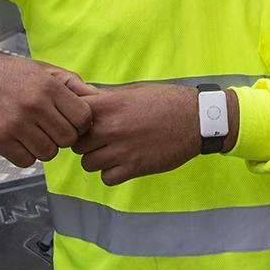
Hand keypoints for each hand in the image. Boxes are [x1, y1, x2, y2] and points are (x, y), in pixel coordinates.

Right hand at [0, 45, 94, 167]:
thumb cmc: (4, 72)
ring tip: (33, 133)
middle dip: (62, 136)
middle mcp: (35, 105)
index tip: (71, 121)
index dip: (80, 123)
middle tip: (50, 128)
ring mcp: (16, 124)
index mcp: (49, 86)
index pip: (83, 117)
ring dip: (44, 146)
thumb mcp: (41, 69)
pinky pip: (26, 160)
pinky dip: (25, 155)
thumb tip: (97, 97)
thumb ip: (71, 83)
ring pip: (49, 152)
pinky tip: (19, 140)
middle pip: (68, 138)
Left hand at [72, 84, 224, 184]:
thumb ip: (108, 98)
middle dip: (85, 142)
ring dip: (97, 159)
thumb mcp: (134, 91)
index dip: (76, 121)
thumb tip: (85, 100)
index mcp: (110, 105)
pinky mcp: (134, 168)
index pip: (72, 116)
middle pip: (77, 143)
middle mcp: (112, 128)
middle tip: (99, 139)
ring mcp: (122, 150)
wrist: (197, 119)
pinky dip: (112, 173)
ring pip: (88, 163)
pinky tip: (123, 163)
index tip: (84, 123)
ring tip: (111, 152)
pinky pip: (107, 178)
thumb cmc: (167, 101)